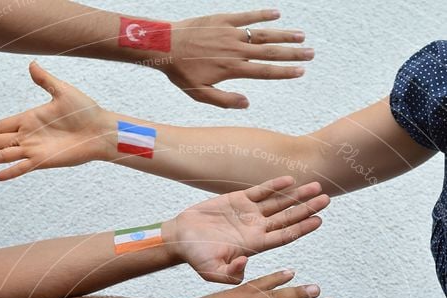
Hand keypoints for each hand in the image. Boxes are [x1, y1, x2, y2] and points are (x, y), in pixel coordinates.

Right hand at [0, 62, 108, 180]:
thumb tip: (32, 64)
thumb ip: (45, 81)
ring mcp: (36, 149)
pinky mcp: (44, 160)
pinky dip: (10, 171)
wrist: (100, 131)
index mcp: (31, 118)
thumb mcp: (63, 91)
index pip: (3, 126)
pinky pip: (23, 167)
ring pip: (6, 155)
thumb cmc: (85, 110)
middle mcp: (30, 135)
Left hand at [167, 11, 313, 108]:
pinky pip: (246, 16)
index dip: (285, 72)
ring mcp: (230, 33)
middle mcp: (235, 50)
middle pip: (270, 52)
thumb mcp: (200, 94)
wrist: (164, 46)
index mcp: (232, 69)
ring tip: (301, 36)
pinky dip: (262, 15)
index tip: (301, 71)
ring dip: (283, 35)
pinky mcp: (222, 20)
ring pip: (262, 34)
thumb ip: (225, 100)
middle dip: (292, 53)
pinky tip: (277, 15)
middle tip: (311, 53)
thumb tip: (247, 103)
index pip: (265, 71)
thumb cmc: (181, 73)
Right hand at [171, 179, 328, 282]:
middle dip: (307, 209)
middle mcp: (256, 228)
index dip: (302, 228)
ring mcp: (249, 214)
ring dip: (298, 196)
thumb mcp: (211, 272)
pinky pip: (261, 191)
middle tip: (326, 199)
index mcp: (255, 245)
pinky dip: (275, 185)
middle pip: (288, 218)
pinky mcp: (239, 200)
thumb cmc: (195, 257)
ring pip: (279, 203)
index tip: (319, 220)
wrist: (181, 238)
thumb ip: (229, 273)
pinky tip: (290, 180)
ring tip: (316, 187)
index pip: (285, 236)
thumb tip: (245, 263)